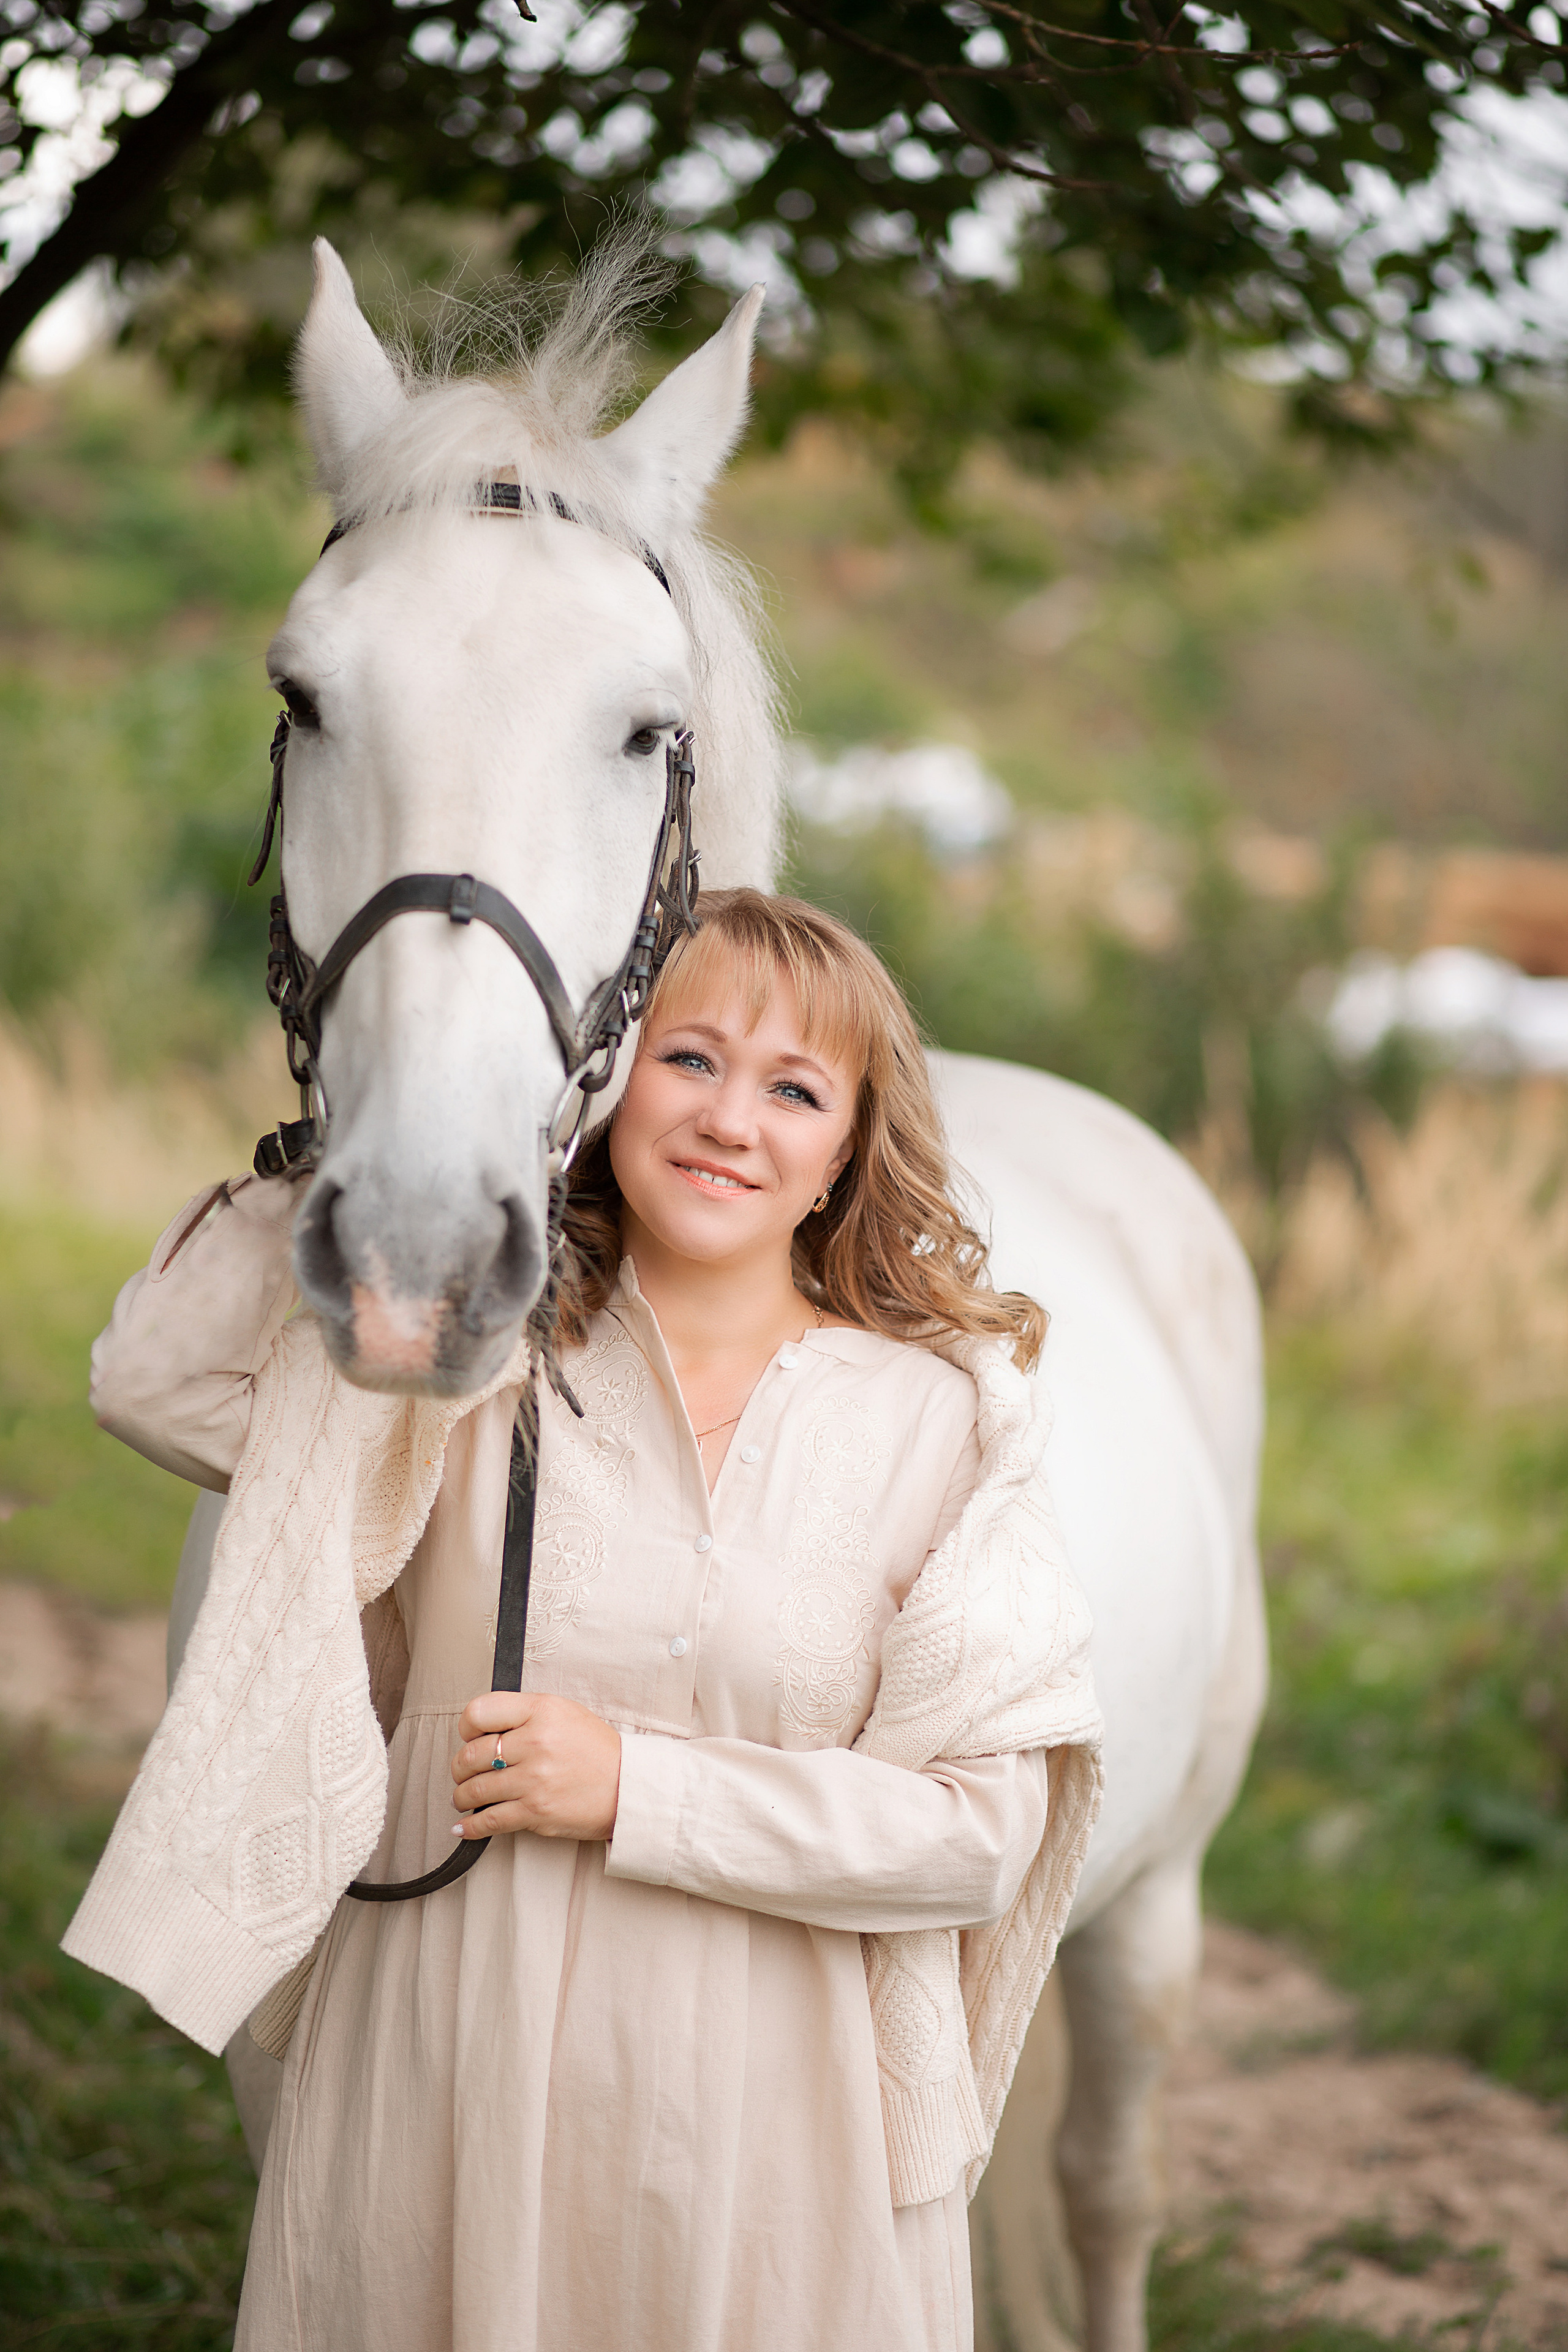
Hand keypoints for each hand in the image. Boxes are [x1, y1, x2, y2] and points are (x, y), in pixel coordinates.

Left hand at [451, 1692, 620, 1843]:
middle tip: (463, 1772)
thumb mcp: (563, 1712)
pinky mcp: (536, 1812)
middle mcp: (535, 1743)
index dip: (466, 1727)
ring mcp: (534, 1780)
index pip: (479, 1712)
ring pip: (475, 1790)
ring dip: (461, 1796)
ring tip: (464, 1798)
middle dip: (459, 1767)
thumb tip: (482, 1729)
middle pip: (471, 1755)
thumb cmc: (595, 1748)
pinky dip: (470, 1827)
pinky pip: (489, 1821)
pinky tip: (463, 1827)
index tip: (468, 1737)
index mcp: (541, 1711)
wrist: (628, 1785)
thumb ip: (523, 1714)